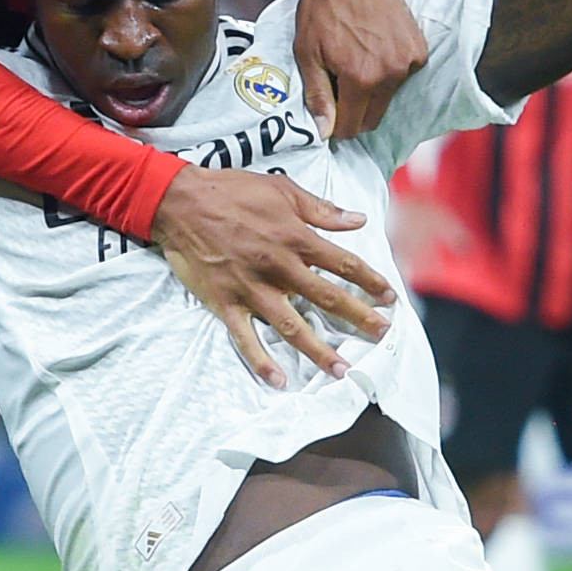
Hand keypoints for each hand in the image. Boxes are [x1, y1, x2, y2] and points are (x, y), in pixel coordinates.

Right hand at [151, 165, 398, 386]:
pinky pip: (246, 338)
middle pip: (327, 298)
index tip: (390, 298)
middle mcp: (279, 267)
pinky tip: (278, 380)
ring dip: (318, 350)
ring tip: (340, 371)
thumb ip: (322, 210)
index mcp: (296, 238)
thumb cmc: (233, 191)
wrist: (180, 202)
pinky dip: (261, 361)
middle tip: (382, 335)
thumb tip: (359, 220)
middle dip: (359, 318)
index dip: (371, 281)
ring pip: (292, 325)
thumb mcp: (283, 190)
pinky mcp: (226, 303)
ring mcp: (252, 289)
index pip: (344, 264)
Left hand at [294, 0, 427, 140]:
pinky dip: (388, 72)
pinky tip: (374, 49)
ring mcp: (408, 62)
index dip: (336, 124)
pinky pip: (402, 78)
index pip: (352, 127)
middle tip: (338, 85)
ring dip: (371, 91)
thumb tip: (324, 131)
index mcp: (361, 78)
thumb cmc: (325, 7)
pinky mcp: (419, 51)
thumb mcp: (307, 51)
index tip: (328, 110)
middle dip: (353, 111)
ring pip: (387, 99)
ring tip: (355, 60)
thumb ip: (317, 95)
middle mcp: (390, 74)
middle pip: (372, 118)